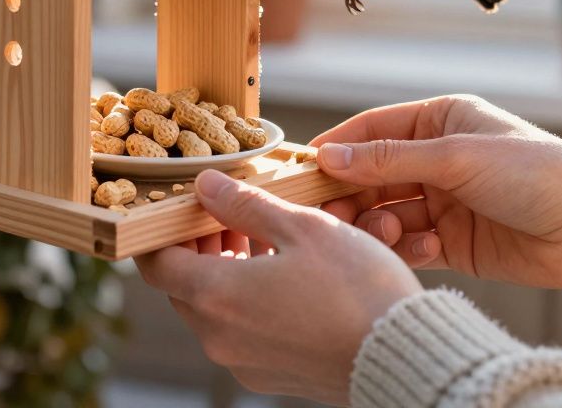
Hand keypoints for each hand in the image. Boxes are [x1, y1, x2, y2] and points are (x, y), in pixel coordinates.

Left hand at [136, 169, 420, 404]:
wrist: (404, 358)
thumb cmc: (357, 290)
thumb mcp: (302, 227)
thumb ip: (246, 204)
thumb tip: (205, 186)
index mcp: (216, 296)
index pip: (157, 264)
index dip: (162, 231)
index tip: (186, 207)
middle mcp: (220, 337)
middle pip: (184, 285)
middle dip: (200, 245)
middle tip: (229, 213)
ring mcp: (245, 362)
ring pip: (215, 308)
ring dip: (226, 269)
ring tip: (263, 235)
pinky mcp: (272, 375)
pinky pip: (243, 330)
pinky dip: (249, 297)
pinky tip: (285, 272)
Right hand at [313, 95, 561, 293]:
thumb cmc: (538, 174)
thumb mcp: (457, 157)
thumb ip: (389, 160)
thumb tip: (329, 157)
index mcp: (441, 120)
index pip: (371, 131)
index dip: (337, 150)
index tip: (302, 172)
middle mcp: (438, 159)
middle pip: (371, 176)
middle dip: (351, 196)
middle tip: (331, 216)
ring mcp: (444, 202)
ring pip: (386, 213)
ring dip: (379, 225)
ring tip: (387, 234)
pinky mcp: (454, 243)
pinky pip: (410, 245)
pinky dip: (406, 249)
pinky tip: (423, 250)